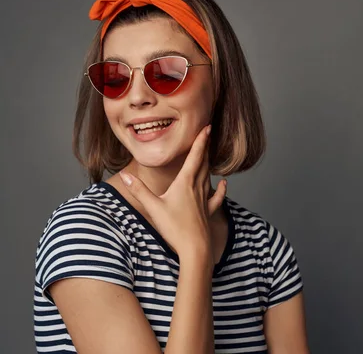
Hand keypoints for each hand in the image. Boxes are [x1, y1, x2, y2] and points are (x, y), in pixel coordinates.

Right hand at [118, 125, 226, 261]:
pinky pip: (216, 197)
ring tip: (211, 153)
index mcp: (185, 183)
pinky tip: (224, 183)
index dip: (201, 141)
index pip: (195, 157)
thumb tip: (124, 176)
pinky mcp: (208, 212)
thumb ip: (139, 191)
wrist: (196, 249)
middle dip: (206, 147)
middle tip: (209, 133)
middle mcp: (197, 188)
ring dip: (210, 163)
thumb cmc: (175, 229)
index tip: (207, 127)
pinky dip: (220, 188)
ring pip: (209, 177)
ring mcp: (204, 200)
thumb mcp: (153, 208)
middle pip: (204, 163)